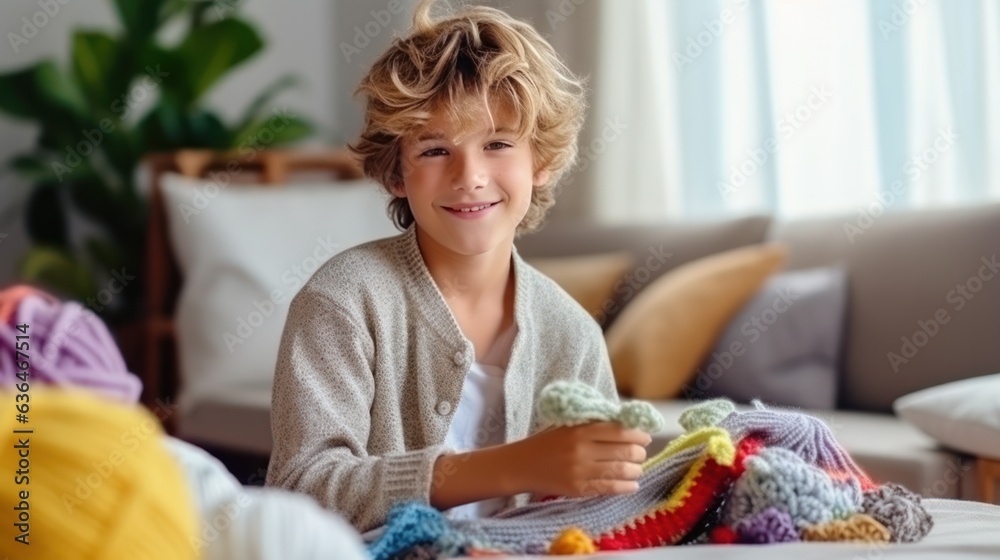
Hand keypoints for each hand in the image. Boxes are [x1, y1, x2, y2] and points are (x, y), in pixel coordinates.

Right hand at [508, 421, 650, 497]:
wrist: (521, 465)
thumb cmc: (546, 442)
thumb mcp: (567, 425)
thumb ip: (593, 424)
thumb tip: (626, 425)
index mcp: (580, 430)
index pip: (619, 431)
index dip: (638, 434)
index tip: (645, 437)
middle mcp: (581, 450)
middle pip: (623, 451)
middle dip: (639, 453)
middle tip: (641, 453)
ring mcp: (580, 471)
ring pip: (620, 470)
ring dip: (636, 470)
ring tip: (638, 469)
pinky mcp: (578, 489)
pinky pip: (609, 488)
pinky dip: (626, 487)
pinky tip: (632, 484)